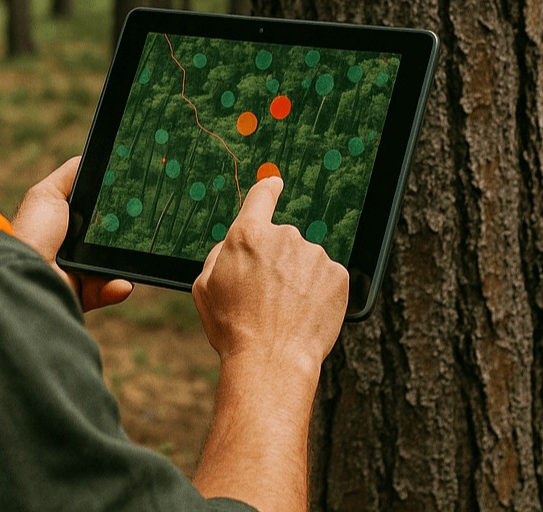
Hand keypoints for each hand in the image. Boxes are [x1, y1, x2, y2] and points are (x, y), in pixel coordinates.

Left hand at [12, 157, 132, 311]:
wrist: (21, 270)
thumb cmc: (32, 230)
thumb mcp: (48, 193)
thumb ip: (71, 174)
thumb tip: (92, 156)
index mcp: (65, 225)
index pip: (98, 215)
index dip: (116, 209)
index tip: (135, 199)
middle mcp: (72, 249)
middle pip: (110, 238)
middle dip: (126, 233)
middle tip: (142, 224)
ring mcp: (78, 273)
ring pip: (114, 265)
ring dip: (125, 261)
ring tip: (137, 254)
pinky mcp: (82, 294)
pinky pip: (108, 289)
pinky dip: (117, 286)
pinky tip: (122, 281)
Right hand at [192, 176, 347, 373]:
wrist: (272, 360)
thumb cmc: (232, 327)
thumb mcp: (204, 288)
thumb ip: (219, 254)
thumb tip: (234, 241)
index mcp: (247, 234)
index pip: (261, 196)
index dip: (267, 188)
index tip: (274, 182)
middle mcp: (284, 236)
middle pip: (281, 239)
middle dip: (275, 261)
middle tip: (264, 297)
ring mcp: (314, 255)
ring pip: (304, 260)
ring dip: (297, 278)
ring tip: (283, 312)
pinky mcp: (338, 275)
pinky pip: (326, 277)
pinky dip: (317, 293)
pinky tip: (303, 314)